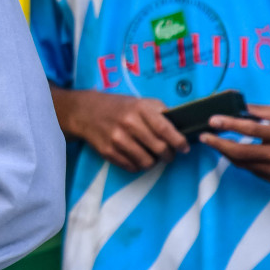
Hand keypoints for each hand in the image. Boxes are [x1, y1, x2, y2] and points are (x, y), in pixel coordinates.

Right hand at [55, 89, 187, 171]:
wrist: (85, 112)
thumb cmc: (119, 107)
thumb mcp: (140, 102)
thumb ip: (160, 112)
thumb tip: (180, 128)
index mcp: (139, 109)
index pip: (165, 129)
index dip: (179, 142)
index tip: (184, 148)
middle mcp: (128, 123)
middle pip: (159, 148)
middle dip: (169, 155)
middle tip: (169, 155)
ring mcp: (116, 139)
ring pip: (146, 162)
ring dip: (154, 162)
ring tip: (152, 157)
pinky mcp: (108, 152)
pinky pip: (131, 167)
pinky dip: (138, 166)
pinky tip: (137, 158)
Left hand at [202, 105, 269, 182]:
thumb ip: (259, 111)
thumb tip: (234, 107)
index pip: (251, 128)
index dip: (229, 124)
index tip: (212, 120)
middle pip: (241, 151)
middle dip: (218, 144)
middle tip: (204, 137)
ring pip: (242, 163)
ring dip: (225, 152)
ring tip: (214, 142)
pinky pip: (251, 170)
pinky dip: (239, 160)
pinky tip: (231, 152)